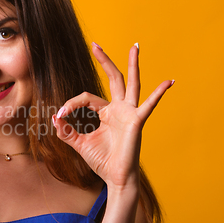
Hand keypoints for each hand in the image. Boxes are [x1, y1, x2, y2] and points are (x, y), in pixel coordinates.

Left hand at [52, 43, 172, 188]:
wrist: (115, 178)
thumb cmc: (101, 160)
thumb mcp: (79, 143)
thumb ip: (66, 131)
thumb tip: (54, 117)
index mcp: (106, 112)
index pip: (86, 97)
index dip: (71, 103)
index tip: (60, 114)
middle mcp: (119, 109)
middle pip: (113, 79)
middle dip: (105, 61)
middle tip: (95, 44)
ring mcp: (129, 113)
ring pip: (131, 83)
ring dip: (132, 65)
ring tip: (135, 46)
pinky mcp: (137, 122)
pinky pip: (148, 106)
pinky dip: (159, 94)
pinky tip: (169, 81)